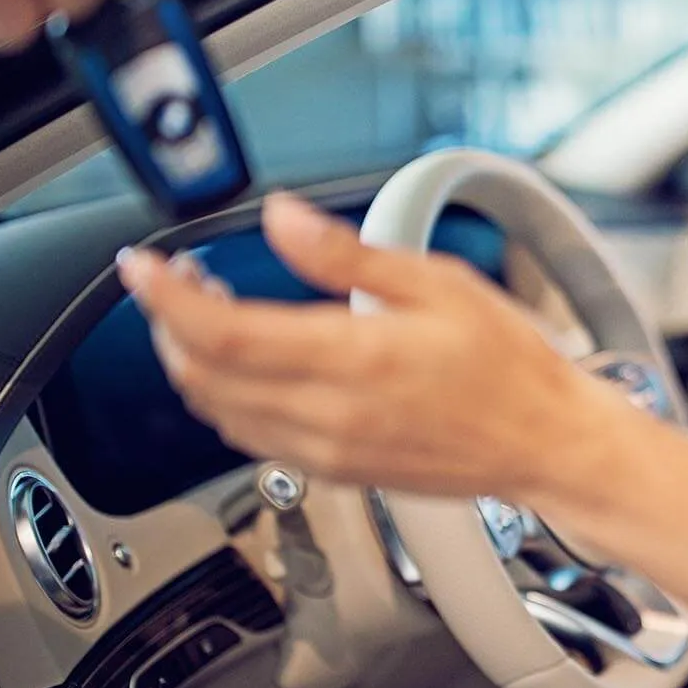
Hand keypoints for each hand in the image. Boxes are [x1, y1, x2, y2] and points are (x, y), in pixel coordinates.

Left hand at [115, 192, 642, 498]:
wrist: (545, 442)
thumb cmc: (508, 365)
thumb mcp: (437, 282)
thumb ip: (346, 254)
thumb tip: (282, 217)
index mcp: (353, 358)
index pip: (223, 333)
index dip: (167, 298)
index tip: (143, 266)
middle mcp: (328, 414)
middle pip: (203, 377)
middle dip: (171, 326)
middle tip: (176, 282)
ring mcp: (325, 450)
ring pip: (217, 413)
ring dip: (192, 364)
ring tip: (203, 316)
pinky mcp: (331, 471)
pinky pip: (249, 437)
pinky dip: (224, 398)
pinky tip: (241, 367)